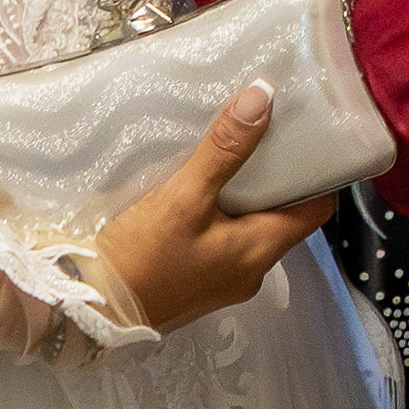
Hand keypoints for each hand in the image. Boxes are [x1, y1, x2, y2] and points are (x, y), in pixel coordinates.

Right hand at [94, 85, 339, 331]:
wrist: (89, 309)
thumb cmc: (142, 260)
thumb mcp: (183, 197)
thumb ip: (224, 150)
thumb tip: (262, 98)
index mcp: (260, 253)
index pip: (315, 210)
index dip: (318, 174)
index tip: (307, 139)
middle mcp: (249, 271)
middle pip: (281, 216)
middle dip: (275, 178)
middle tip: (264, 134)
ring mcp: (221, 280)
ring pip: (247, 227)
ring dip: (242, 194)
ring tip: (229, 153)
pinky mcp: (194, 280)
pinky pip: (220, 239)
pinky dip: (217, 212)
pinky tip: (196, 188)